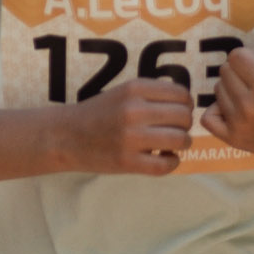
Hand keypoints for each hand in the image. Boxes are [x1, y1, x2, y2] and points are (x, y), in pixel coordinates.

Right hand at [66, 75, 198, 175]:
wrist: (65, 136)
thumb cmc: (99, 114)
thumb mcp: (123, 92)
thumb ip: (152, 93)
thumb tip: (188, 102)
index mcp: (134, 89)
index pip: (181, 94)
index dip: (186, 104)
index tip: (177, 112)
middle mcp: (133, 111)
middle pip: (184, 117)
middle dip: (185, 124)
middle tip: (174, 129)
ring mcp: (130, 138)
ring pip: (181, 140)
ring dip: (183, 143)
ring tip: (171, 145)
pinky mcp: (127, 162)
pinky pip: (167, 165)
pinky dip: (172, 162)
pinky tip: (164, 158)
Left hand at [212, 14, 253, 168]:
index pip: (237, 56)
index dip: (253, 59)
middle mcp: (250, 108)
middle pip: (225, 71)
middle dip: (242, 72)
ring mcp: (240, 126)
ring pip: (217, 90)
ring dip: (233, 89)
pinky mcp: (234, 140)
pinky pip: (208, 117)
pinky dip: (217, 111)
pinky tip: (236, 110)